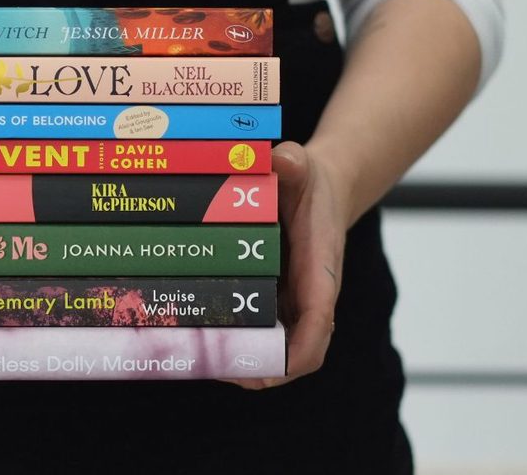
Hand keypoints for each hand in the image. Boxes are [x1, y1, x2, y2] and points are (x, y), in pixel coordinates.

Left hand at [224, 140, 349, 389]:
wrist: (324, 189)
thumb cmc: (310, 181)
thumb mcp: (302, 164)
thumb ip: (293, 161)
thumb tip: (278, 158)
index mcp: (321, 268)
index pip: (319, 319)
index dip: (299, 348)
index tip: (273, 365)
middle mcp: (311, 295)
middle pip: (299, 351)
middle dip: (264, 368)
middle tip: (219, 368)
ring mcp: (295, 303)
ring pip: (279, 350)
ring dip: (247, 363)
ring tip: (202, 362)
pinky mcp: (279, 301)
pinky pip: (264, 334)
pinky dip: (239, 345)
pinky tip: (202, 341)